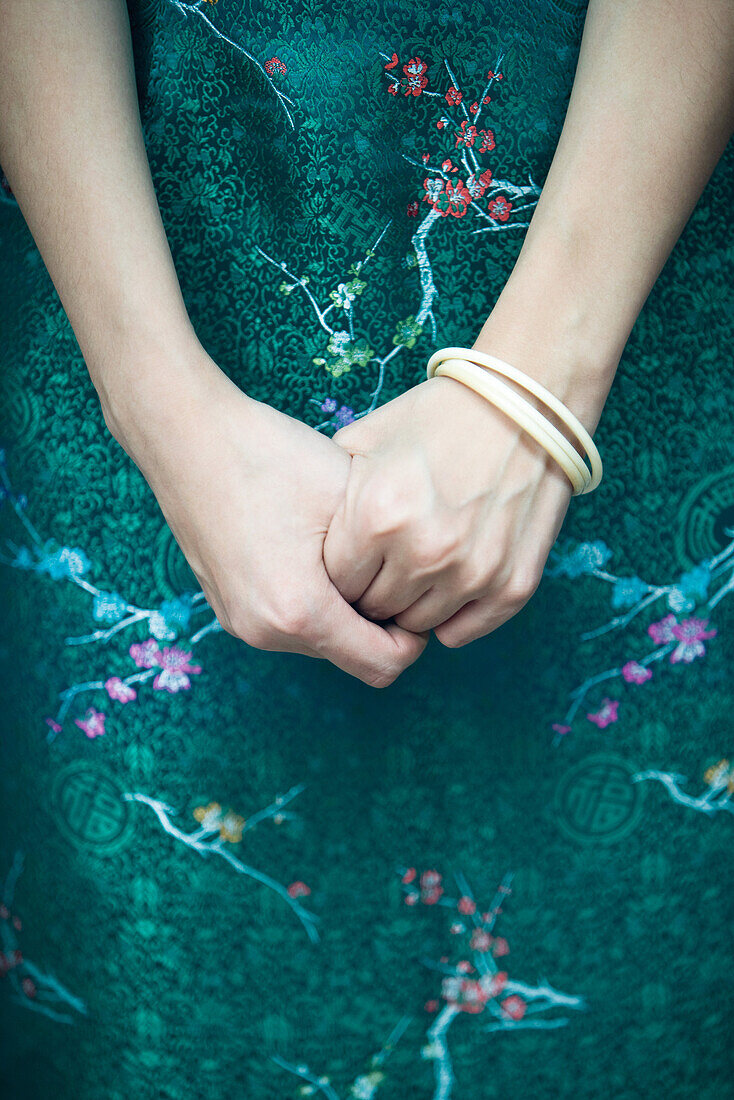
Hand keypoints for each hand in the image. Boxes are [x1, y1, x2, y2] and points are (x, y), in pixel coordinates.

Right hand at [107, 344, 428, 685]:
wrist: (186, 435)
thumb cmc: (270, 457)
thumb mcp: (350, 502)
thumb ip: (389, 558)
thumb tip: (420, 586)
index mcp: (300, 612)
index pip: (384, 665)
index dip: (414, 636)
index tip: (418, 590)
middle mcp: (265, 631)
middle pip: (351, 656)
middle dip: (379, 623)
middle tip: (389, 565)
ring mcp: (241, 622)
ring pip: (320, 642)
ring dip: (345, 611)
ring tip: (350, 554)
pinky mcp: (228, 607)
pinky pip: (289, 624)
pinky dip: (314, 602)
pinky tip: (314, 552)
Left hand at [323, 371, 578, 647]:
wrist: (526, 406)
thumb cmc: (438, 418)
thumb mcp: (367, 440)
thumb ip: (331, 495)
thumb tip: (305, 540)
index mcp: (377, 515)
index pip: (335, 584)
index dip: (337, 573)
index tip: (348, 560)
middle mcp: (423, 551)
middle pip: (372, 609)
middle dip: (370, 592)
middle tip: (381, 566)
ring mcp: (472, 572)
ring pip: (417, 624)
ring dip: (410, 603)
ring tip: (414, 569)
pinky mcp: (512, 584)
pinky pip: (463, 631)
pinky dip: (451, 614)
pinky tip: (447, 582)